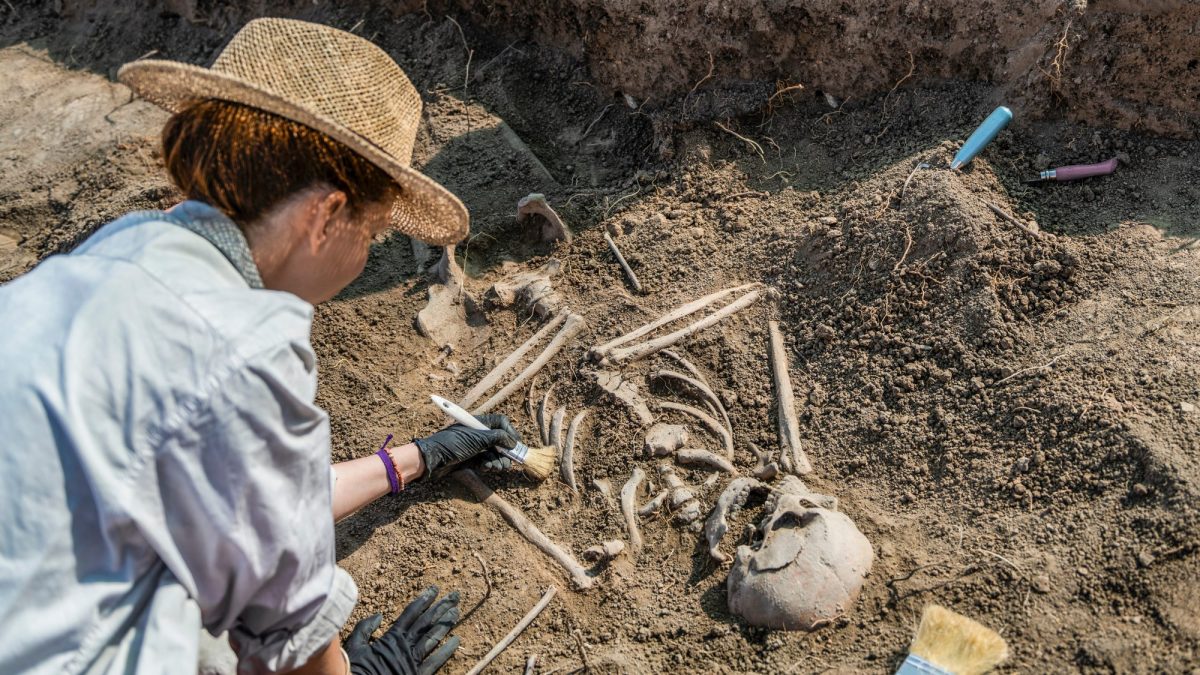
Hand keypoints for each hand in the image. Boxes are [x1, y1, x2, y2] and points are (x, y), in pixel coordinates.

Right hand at [345, 586, 460, 674]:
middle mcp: (405, 645)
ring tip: (456, 611)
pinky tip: (456, 640)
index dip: (424, 600)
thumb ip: (365, 628)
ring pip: (433, 637)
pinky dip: (446, 650)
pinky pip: (435, 661)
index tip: (435, 589)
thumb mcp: (355, 646)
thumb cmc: (355, 670)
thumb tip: (379, 616)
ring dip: (445, 623)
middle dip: (441, 607)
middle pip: (427, 622)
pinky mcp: (418, 674)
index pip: (411, 614)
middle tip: (455, 595)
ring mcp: (413, 660)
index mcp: (391, 637)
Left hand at [414, 414, 518, 479]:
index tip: (515, 445)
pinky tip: (484, 468)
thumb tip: (513, 442)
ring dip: (497, 461)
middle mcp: (478, 433)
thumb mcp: (477, 439)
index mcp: (479, 423)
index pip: (501, 423)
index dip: (510, 433)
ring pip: (494, 453)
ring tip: (493, 467)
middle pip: (500, 441)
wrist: (432, 460)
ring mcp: (475, 447)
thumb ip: (497, 438)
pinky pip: (486, 461)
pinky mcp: (471, 459)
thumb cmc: (452, 444)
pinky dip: (488, 465)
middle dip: (504, 452)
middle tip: (506, 462)